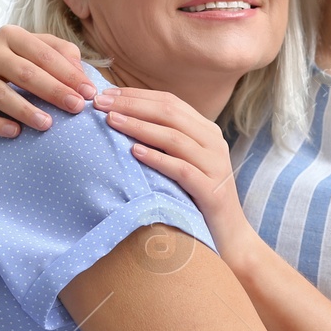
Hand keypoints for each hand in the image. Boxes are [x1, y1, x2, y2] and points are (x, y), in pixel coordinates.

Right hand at [0, 25, 94, 135]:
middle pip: (25, 72)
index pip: (44, 54)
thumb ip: (60, 55)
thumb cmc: (7, 70)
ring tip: (48, 125)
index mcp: (10, 35)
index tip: (89, 93)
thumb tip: (81, 74)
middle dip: (54, 91)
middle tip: (76, 108)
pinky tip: (14, 133)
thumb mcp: (31, 56)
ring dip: (26, 110)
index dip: (69, 74)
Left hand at [93, 87, 256, 259]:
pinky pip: (181, 169)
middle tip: (101, 104)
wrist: (229, 236)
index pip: (170, 102)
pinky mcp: (212, 190)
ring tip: (112, 121)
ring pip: (174, 137)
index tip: (106, 94)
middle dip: (133, 105)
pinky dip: (157, 158)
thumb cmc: (197, 198)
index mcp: (206, 131)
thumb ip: (165, 141)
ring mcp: (215, 165)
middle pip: (170, 113)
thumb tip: (122, 120)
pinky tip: (134, 152)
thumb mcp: (184, 162)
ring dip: (139, 127)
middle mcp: (214, 142)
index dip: (137, 95)